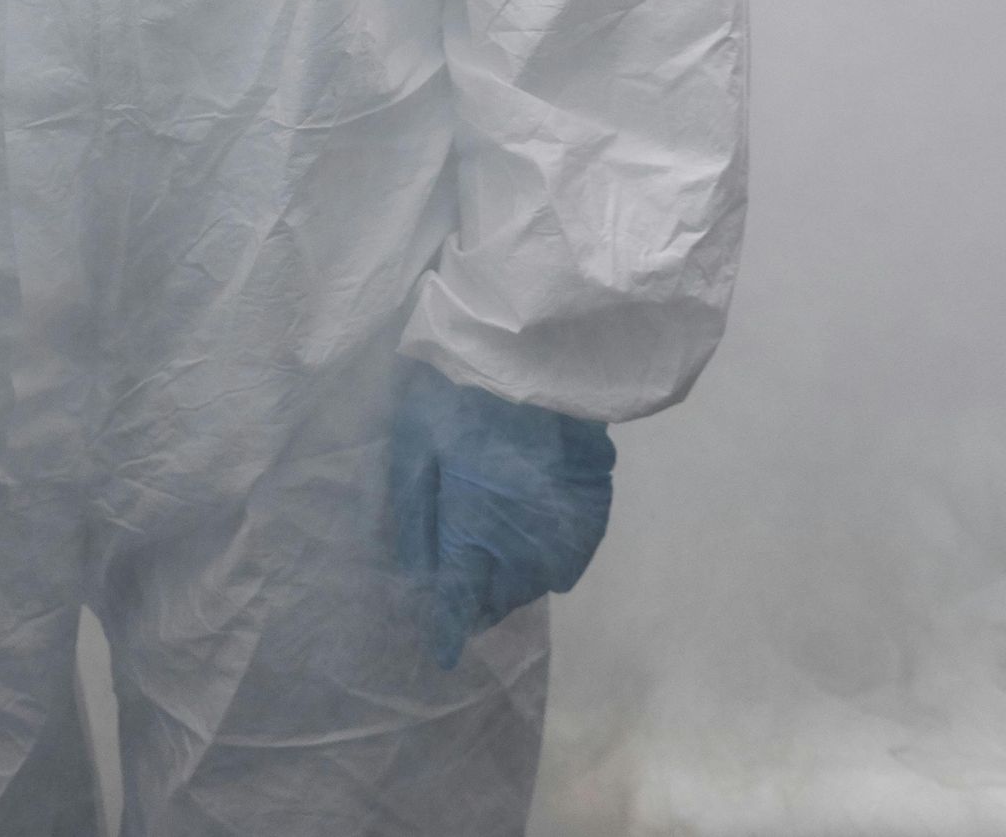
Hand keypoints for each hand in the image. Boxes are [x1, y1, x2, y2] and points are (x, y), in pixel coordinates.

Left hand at [387, 357, 614, 668]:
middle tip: (462, 568)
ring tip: (495, 537)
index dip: (446, 631)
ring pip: (532, 583)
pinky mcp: (593, 520)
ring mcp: (564, 541)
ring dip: (512, 573)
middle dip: (477, 594)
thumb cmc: (460, 395)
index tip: (442, 648)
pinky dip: (544, 550)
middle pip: (497, 600)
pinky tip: (528, 517)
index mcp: (472, 539)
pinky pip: (563, 558)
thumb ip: (412, 517)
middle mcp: (522, 556)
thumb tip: (414, 573)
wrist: (539, 356)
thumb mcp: (413, 446)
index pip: (457, 609)